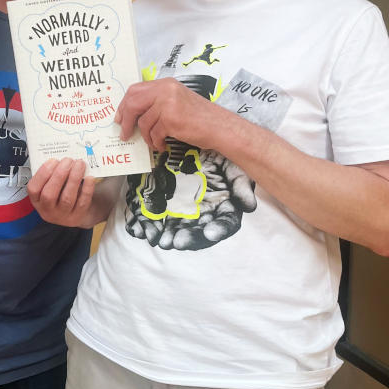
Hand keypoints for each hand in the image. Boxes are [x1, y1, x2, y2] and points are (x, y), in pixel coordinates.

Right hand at [27, 158, 95, 227]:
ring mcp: (63, 215)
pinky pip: (82, 202)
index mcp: (37, 200)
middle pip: (49, 194)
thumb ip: (52, 174)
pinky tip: (89, 177)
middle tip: (68, 161)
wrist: (78, 212)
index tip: (53, 160)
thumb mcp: (51, 186)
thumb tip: (61, 159)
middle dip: (59, 175)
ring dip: (73, 178)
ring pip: (67, 198)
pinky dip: (87, 188)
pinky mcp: (78, 215)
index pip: (33, 189)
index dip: (42, 174)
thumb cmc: (62, 193)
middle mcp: (48, 210)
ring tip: (79, 164)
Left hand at [115, 78, 218, 151]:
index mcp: (166, 84)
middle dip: (126, 120)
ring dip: (146, 137)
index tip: (120, 117)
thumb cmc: (200, 118)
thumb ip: (157, 102)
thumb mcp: (177, 101)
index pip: (135, 90)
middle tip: (125, 133)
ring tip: (153, 143)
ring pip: (143, 122)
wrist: (220, 127)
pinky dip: (155, 143)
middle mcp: (166, 90)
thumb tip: (133, 115)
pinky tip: (162, 146)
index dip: (124, 104)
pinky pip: (154, 134)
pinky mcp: (171, 119)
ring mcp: (168, 104)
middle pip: (133, 103)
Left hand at [125, 149, 255, 249]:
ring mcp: (181, 211)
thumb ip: (241, 186)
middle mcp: (201, 215)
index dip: (217, 230)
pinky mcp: (161, 203)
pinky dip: (145, 223)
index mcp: (222, 209)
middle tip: (176, 241)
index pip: (224, 224)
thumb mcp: (234, 168)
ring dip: (164, 235)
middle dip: (185, 237)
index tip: (210, 234)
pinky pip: (153, 217)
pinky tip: (138, 228)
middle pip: (196, 231)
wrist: (197, 147)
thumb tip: (249, 206)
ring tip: (157, 239)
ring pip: (173, 227)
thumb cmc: (220, 160)